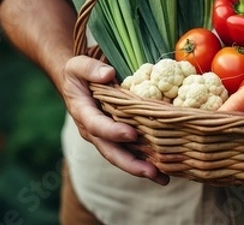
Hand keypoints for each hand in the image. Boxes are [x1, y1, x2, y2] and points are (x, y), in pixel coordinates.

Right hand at [60, 55, 169, 185]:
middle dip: (130, 164)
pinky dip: (148, 161)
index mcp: (83, 113)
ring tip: (164, 179)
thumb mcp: (77, 66)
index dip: (113, 132)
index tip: (131, 134)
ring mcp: (107, 137)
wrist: (77, 84)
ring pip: (123, 157)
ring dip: (143, 169)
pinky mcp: (119, 138)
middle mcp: (94, 131)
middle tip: (151, 171)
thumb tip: (109, 74)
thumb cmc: (79, 74)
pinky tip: (167, 170)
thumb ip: (90, 69)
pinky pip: (133, 152)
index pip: (97, 125)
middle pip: (111, 151)